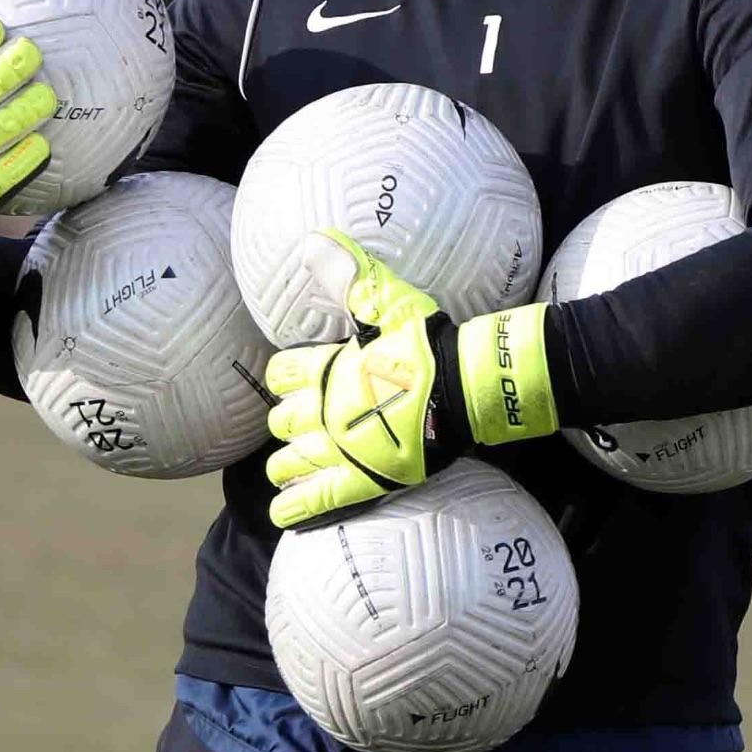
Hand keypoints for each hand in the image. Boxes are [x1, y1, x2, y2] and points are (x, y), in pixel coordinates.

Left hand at [265, 230, 556, 528]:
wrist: (470, 387)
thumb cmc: (430, 343)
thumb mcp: (389, 301)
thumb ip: (349, 274)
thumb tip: (313, 239)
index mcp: (329, 368)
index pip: (283, 373)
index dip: (286, 376)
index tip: (293, 379)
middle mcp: (327, 410)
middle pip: (283, 420)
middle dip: (286, 421)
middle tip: (297, 422)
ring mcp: (343, 448)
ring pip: (291, 461)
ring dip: (285, 462)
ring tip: (286, 466)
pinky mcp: (365, 478)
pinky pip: (320, 498)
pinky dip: (296, 507)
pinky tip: (281, 512)